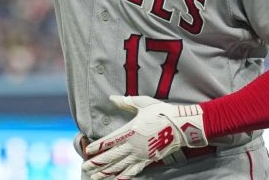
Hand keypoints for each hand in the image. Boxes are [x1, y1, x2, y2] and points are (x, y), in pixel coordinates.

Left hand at [82, 95, 206, 178]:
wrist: (183, 126)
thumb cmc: (162, 113)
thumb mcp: (143, 103)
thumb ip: (125, 102)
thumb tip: (111, 97)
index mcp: (130, 131)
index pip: (109, 141)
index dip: (97, 147)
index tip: (87, 151)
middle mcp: (134, 145)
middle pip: (111, 157)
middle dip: (97, 163)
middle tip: (85, 168)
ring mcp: (141, 154)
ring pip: (120, 166)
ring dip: (106, 172)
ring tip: (95, 177)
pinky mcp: (149, 160)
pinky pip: (135, 170)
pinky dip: (125, 176)